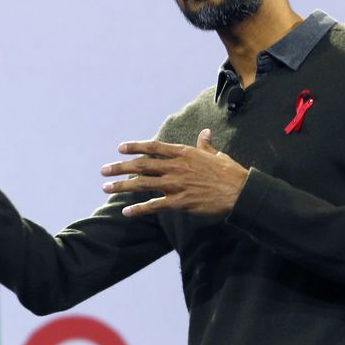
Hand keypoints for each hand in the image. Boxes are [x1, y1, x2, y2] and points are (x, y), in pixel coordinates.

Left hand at [99, 129, 248, 216]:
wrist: (240, 192)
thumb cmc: (230, 172)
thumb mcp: (216, 154)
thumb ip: (205, 144)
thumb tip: (205, 132)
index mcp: (183, 153)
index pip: (153, 147)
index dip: (134, 147)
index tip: (120, 148)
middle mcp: (175, 167)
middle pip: (141, 165)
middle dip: (119, 167)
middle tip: (103, 170)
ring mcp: (176, 184)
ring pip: (142, 184)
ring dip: (121, 186)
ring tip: (106, 188)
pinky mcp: (179, 201)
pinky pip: (154, 205)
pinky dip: (138, 209)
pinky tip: (126, 212)